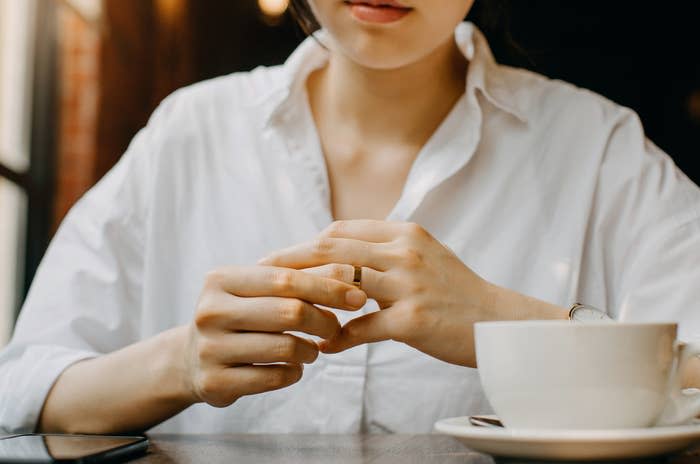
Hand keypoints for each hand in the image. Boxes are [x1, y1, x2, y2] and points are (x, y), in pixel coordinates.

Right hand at [184, 265, 366, 406]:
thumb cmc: (238, 317)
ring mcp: (209, 348)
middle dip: (325, 321)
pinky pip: (275, 377)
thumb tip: (353, 277)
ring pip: (286, 347)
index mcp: (222, 280)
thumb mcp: (255, 291)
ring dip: (311, 350)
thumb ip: (295, 281)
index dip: (328, 286)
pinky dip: (294, 372)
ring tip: (312, 350)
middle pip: (290, 311)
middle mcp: (211, 311)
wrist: (189, 359)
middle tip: (336, 328)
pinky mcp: (215, 382)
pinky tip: (293, 368)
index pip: (286, 278)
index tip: (359, 297)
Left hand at [258, 220, 497, 366]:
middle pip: (332, 251)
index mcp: (404, 233)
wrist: (497, 322)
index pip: (341, 231)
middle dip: (291, 262)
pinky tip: (323, 346)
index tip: (280, 257)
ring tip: (284, 311)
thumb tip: (340, 257)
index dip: (305, 244)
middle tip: (262, 276)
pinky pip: (361, 328)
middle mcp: (405, 252)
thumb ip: (384, 251)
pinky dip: (338, 337)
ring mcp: (409, 285)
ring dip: (308, 298)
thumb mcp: (423, 256)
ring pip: (341, 284)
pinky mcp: (413, 320)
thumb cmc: (456, 291)